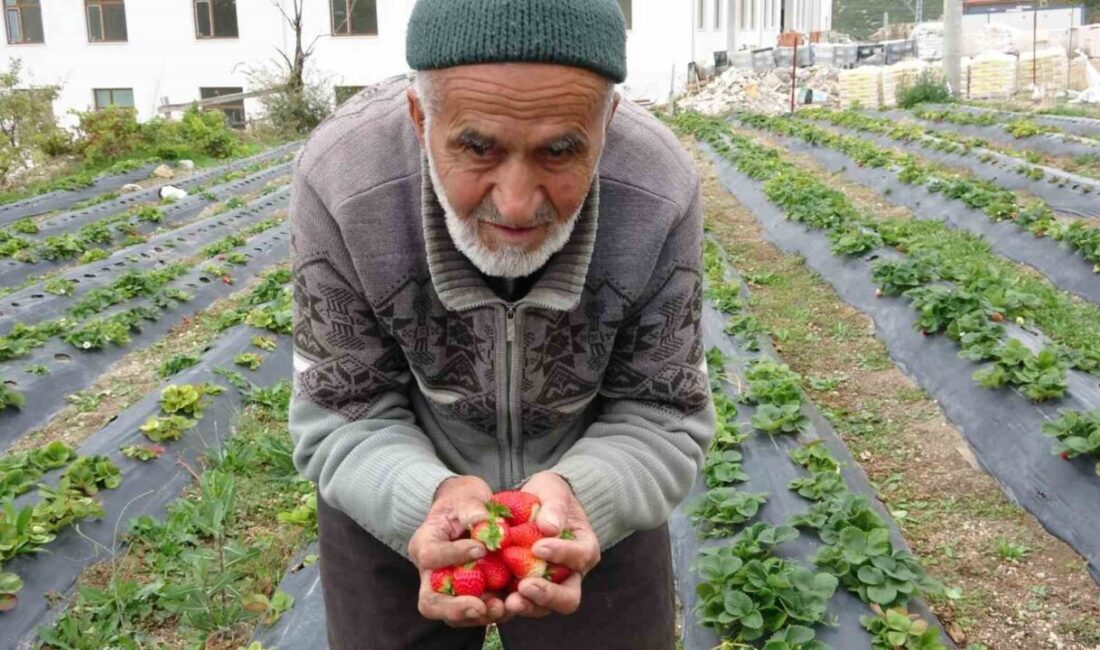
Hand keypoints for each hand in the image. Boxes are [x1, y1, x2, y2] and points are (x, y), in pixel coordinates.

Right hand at [408, 475, 507, 626]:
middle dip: (455, 608)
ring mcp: (448, 589)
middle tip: (480, 606)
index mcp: (424, 544)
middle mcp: (431, 573)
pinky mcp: (468, 596)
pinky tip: (510, 605)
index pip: (431, 556)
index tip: (482, 548)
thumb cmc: (463, 501)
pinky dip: (491, 612)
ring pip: (453, 616)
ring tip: (502, 608)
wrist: (466, 511)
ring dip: (477, 615)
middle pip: (431, 601)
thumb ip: (474, 511)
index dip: (454, 555)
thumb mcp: (466, 497)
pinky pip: (475, 612)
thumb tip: (486, 526)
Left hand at [505, 471, 600, 617]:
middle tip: (525, 586)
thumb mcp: (554, 491)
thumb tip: (549, 528)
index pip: (580, 556)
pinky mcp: (524, 590)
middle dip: (548, 595)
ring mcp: (547, 586)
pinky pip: (519, 603)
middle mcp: (570, 574)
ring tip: (509, 601)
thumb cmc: (549, 495)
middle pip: (568, 598)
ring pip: (543, 607)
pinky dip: (506, 605)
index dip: (562, 554)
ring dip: (527, 606)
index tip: (538, 547)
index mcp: (584, 548)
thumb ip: (555, 507)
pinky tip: (492, 600)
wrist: (532, 504)